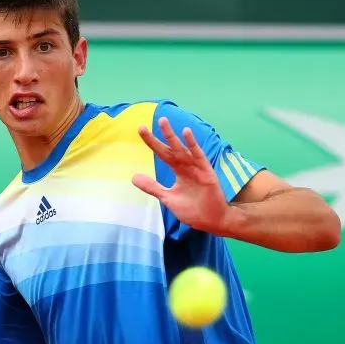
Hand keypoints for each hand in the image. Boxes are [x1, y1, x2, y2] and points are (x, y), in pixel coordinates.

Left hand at [133, 117, 228, 234]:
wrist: (211, 221)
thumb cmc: (192, 210)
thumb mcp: (168, 198)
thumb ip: (152, 187)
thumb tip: (133, 178)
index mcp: (178, 170)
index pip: (162, 153)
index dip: (152, 142)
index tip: (141, 129)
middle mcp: (186, 166)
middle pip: (171, 147)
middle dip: (160, 135)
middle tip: (145, 124)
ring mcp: (197, 167)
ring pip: (183, 148)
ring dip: (173, 136)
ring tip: (162, 122)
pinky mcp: (207, 172)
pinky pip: (199, 156)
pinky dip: (193, 145)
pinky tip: (186, 133)